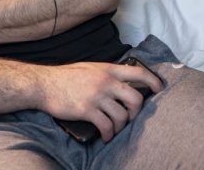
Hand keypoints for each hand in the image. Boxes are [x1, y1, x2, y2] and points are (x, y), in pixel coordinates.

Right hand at [42, 62, 163, 141]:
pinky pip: (106, 126)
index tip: (160, 88)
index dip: (153, 80)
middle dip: (137, 111)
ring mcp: (97, 96)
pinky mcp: (87, 110)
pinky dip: (109, 134)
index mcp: (108, 69)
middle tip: (131, 117)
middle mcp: (106, 81)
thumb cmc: (66, 76)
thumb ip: (106, 73)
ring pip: (122, 115)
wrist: (44, 84)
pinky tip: (106, 136)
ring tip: (115, 129)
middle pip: (136, 98)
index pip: (138, 72)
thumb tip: (121, 82)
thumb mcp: (91, 68)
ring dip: (121, 126)